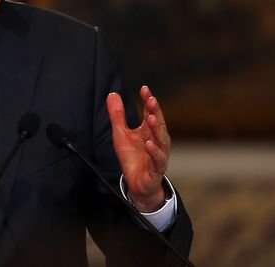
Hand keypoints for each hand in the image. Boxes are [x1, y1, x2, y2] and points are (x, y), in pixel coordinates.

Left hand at [107, 85, 169, 212]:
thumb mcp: (121, 134)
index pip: (151, 112)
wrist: (138, 185)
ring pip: (161, 139)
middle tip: (151, 99)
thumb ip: (118, 115)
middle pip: (158, 122)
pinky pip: (158, 159)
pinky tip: (149, 143)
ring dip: (156, 128)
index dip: (148, 100)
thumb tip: (113, 94)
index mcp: (150, 130)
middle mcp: (158, 139)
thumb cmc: (133, 158)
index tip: (144, 88)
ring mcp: (159, 153)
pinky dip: (154, 151)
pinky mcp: (157, 168)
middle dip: (155, 111)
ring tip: (150, 118)